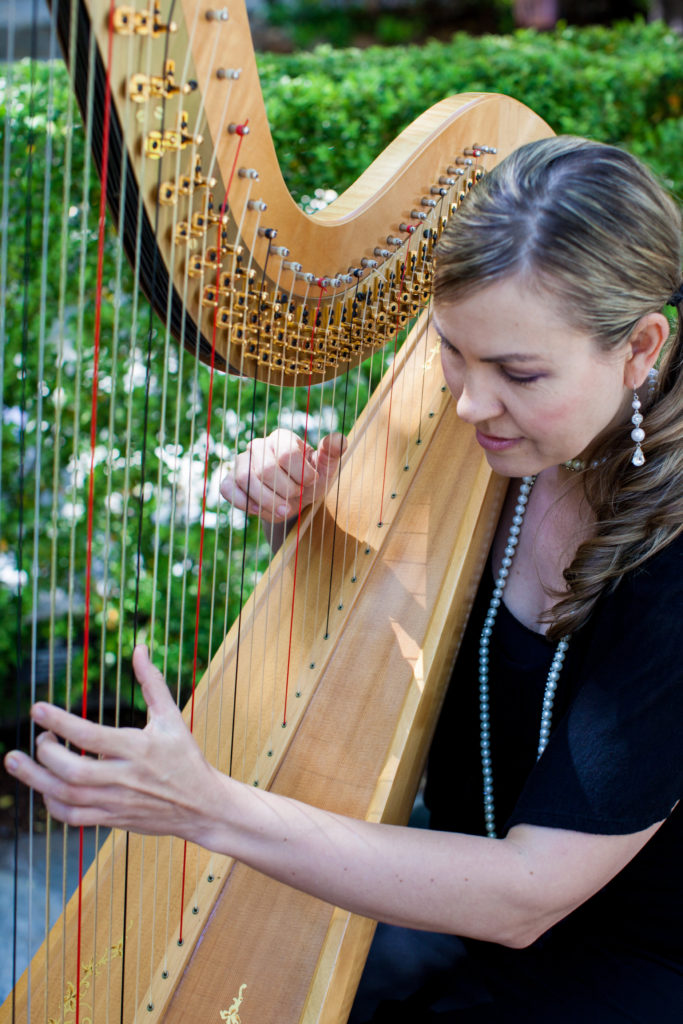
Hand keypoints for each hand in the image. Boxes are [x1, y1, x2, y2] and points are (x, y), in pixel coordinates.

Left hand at [3, 647, 220, 843]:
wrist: (202, 806)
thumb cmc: (186, 757)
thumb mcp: (172, 717)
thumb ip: (152, 683)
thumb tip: (140, 649)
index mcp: (139, 748)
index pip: (91, 735)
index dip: (60, 722)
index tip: (37, 709)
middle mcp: (125, 776)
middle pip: (74, 771)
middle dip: (46, 753)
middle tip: (39, 738)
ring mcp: (117, 801)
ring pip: (67, 795)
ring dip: (35, 779)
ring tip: (15, 761)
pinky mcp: (113, 819)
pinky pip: (73, 816)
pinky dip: (51, 803)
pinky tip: (45, 787)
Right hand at [220, 428, 346, 522]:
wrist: (295, 499)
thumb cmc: (311, 479)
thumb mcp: (326, 467)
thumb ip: (333, 452)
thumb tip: (338, 440)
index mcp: (282, 438)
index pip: (287, 454)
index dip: (301, 475)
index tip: (311, 483)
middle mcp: (258, 446)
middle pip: (265, 469)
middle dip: (285, 491)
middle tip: (298, 499)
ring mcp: (242, 462)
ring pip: (244, 479)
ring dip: (267, 500)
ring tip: (284, 510)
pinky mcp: (230, 480)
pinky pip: (228, 489)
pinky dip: (244, 503)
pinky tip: (260, 511)